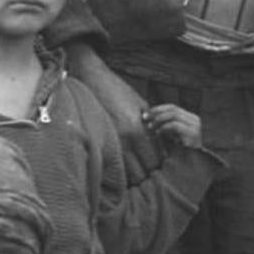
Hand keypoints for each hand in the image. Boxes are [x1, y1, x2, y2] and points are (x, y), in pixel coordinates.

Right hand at [63, 44, 160, 172]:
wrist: (91, 78)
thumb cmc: (117, 89)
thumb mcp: (141, 104)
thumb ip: (152, 125)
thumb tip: (162, 143)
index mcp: (139, 129)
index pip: (155, 159)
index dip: (158, 165)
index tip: (158, 166)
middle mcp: (126, 139)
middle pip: (143, 170)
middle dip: (147, 173)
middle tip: (148, 172)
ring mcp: (110, 142)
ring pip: (127, 172)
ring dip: (132, 175)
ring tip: (135, 173)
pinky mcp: (97, 142)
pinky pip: (112, 165)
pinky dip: (118, 170)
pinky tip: (121, 168)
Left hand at [140, 102, 202, 150]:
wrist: (195, 165)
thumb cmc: (182, 153)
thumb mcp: (174, 138)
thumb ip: (166, 128)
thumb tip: (150, 122)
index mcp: (191, 119)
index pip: (173, 108)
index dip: (158, 109)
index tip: (147, 114)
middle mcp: (194, 120)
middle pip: (173, 109)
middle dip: (156, 112)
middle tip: (145, 118)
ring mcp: (195, 126)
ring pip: (174, 115)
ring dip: (159, 119)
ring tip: (150, 126)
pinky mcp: (193, 134)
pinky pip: (175, 125)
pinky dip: (164, 128)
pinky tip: (158, 133)